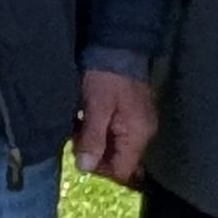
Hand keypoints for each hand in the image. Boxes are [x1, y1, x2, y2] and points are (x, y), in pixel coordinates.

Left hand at [73, 69, 157, 186]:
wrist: (117, 47)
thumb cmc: (107, 77)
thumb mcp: (96, 107)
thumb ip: (93, 139)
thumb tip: (85, 168)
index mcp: (138, 135)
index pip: (122, 171)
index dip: (100, 171)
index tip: (80, 158)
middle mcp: (142, 134)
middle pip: (119, 161)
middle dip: (95, 156)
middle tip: (75, 142)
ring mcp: (137, 124)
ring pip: (115, 147)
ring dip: (95, 143)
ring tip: (78, 130)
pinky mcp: (129, 115)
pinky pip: (114, 134)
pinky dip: (99, 132)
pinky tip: (84, 122)